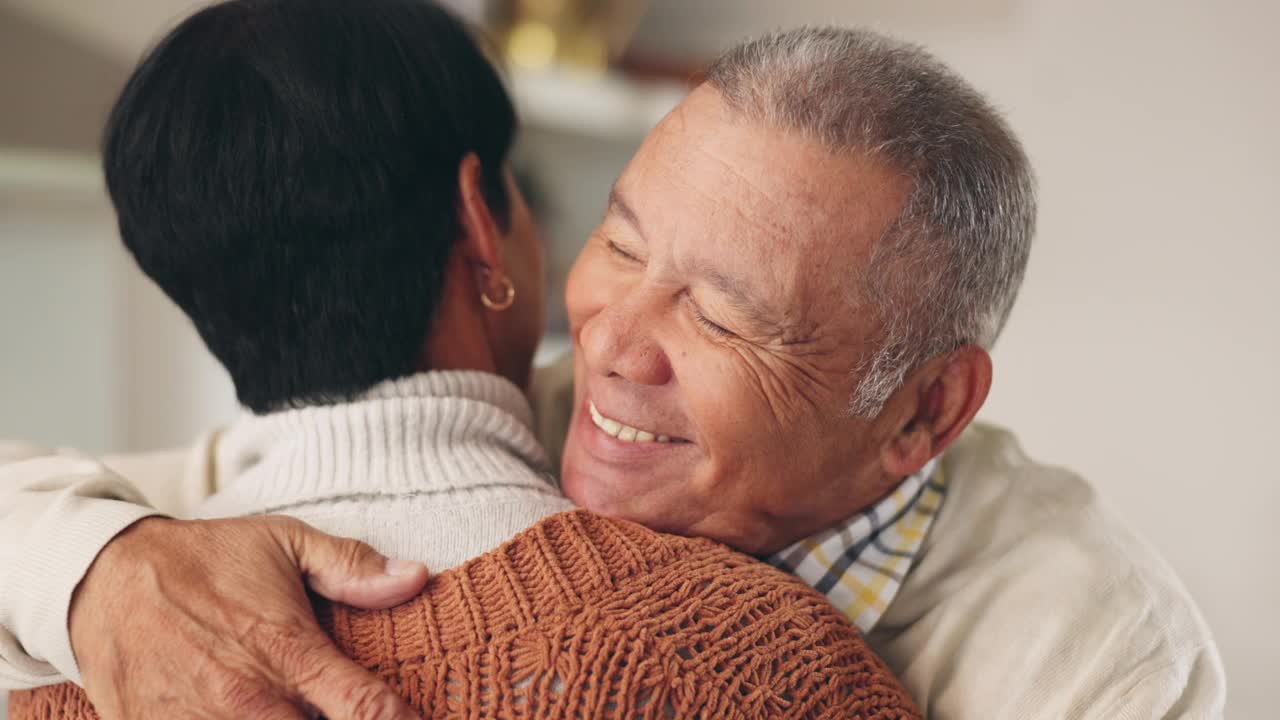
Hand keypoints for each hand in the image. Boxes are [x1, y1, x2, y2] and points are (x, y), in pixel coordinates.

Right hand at [68, 515, 429, 719]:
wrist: (103, 580)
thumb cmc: (205, 560)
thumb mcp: (284, 542)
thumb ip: (351, 567)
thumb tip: (416, 578)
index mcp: (286, 649)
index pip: (363, 708)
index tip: (413, 719)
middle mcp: (248, 697)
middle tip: (350, 711)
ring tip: (299, 709)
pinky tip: (257, 716)